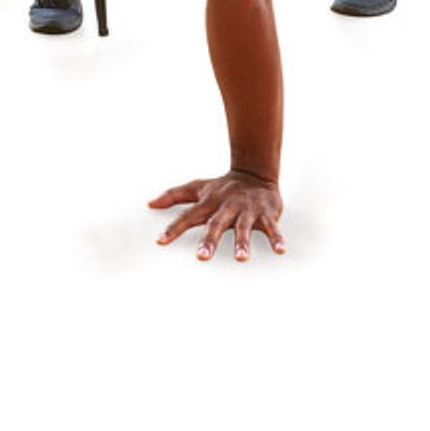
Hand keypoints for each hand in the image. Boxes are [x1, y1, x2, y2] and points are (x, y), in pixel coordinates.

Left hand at [149, 170, 284, 261]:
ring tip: (241, 258)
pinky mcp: (266, 214)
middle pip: (217, 224)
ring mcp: (247, 211)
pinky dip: (276, 238)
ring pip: (245, 227)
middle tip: (202, 257)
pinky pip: (273, 228)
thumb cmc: (222, 186)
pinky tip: (280, 251)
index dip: (174, 228)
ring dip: (243, 242)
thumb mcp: (197, 188)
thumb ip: (173, 196)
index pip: (189, 216)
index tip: (160, 241)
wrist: (255, 172)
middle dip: (210, 239)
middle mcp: (227, 206)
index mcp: (209, 202)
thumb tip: (149, 203)